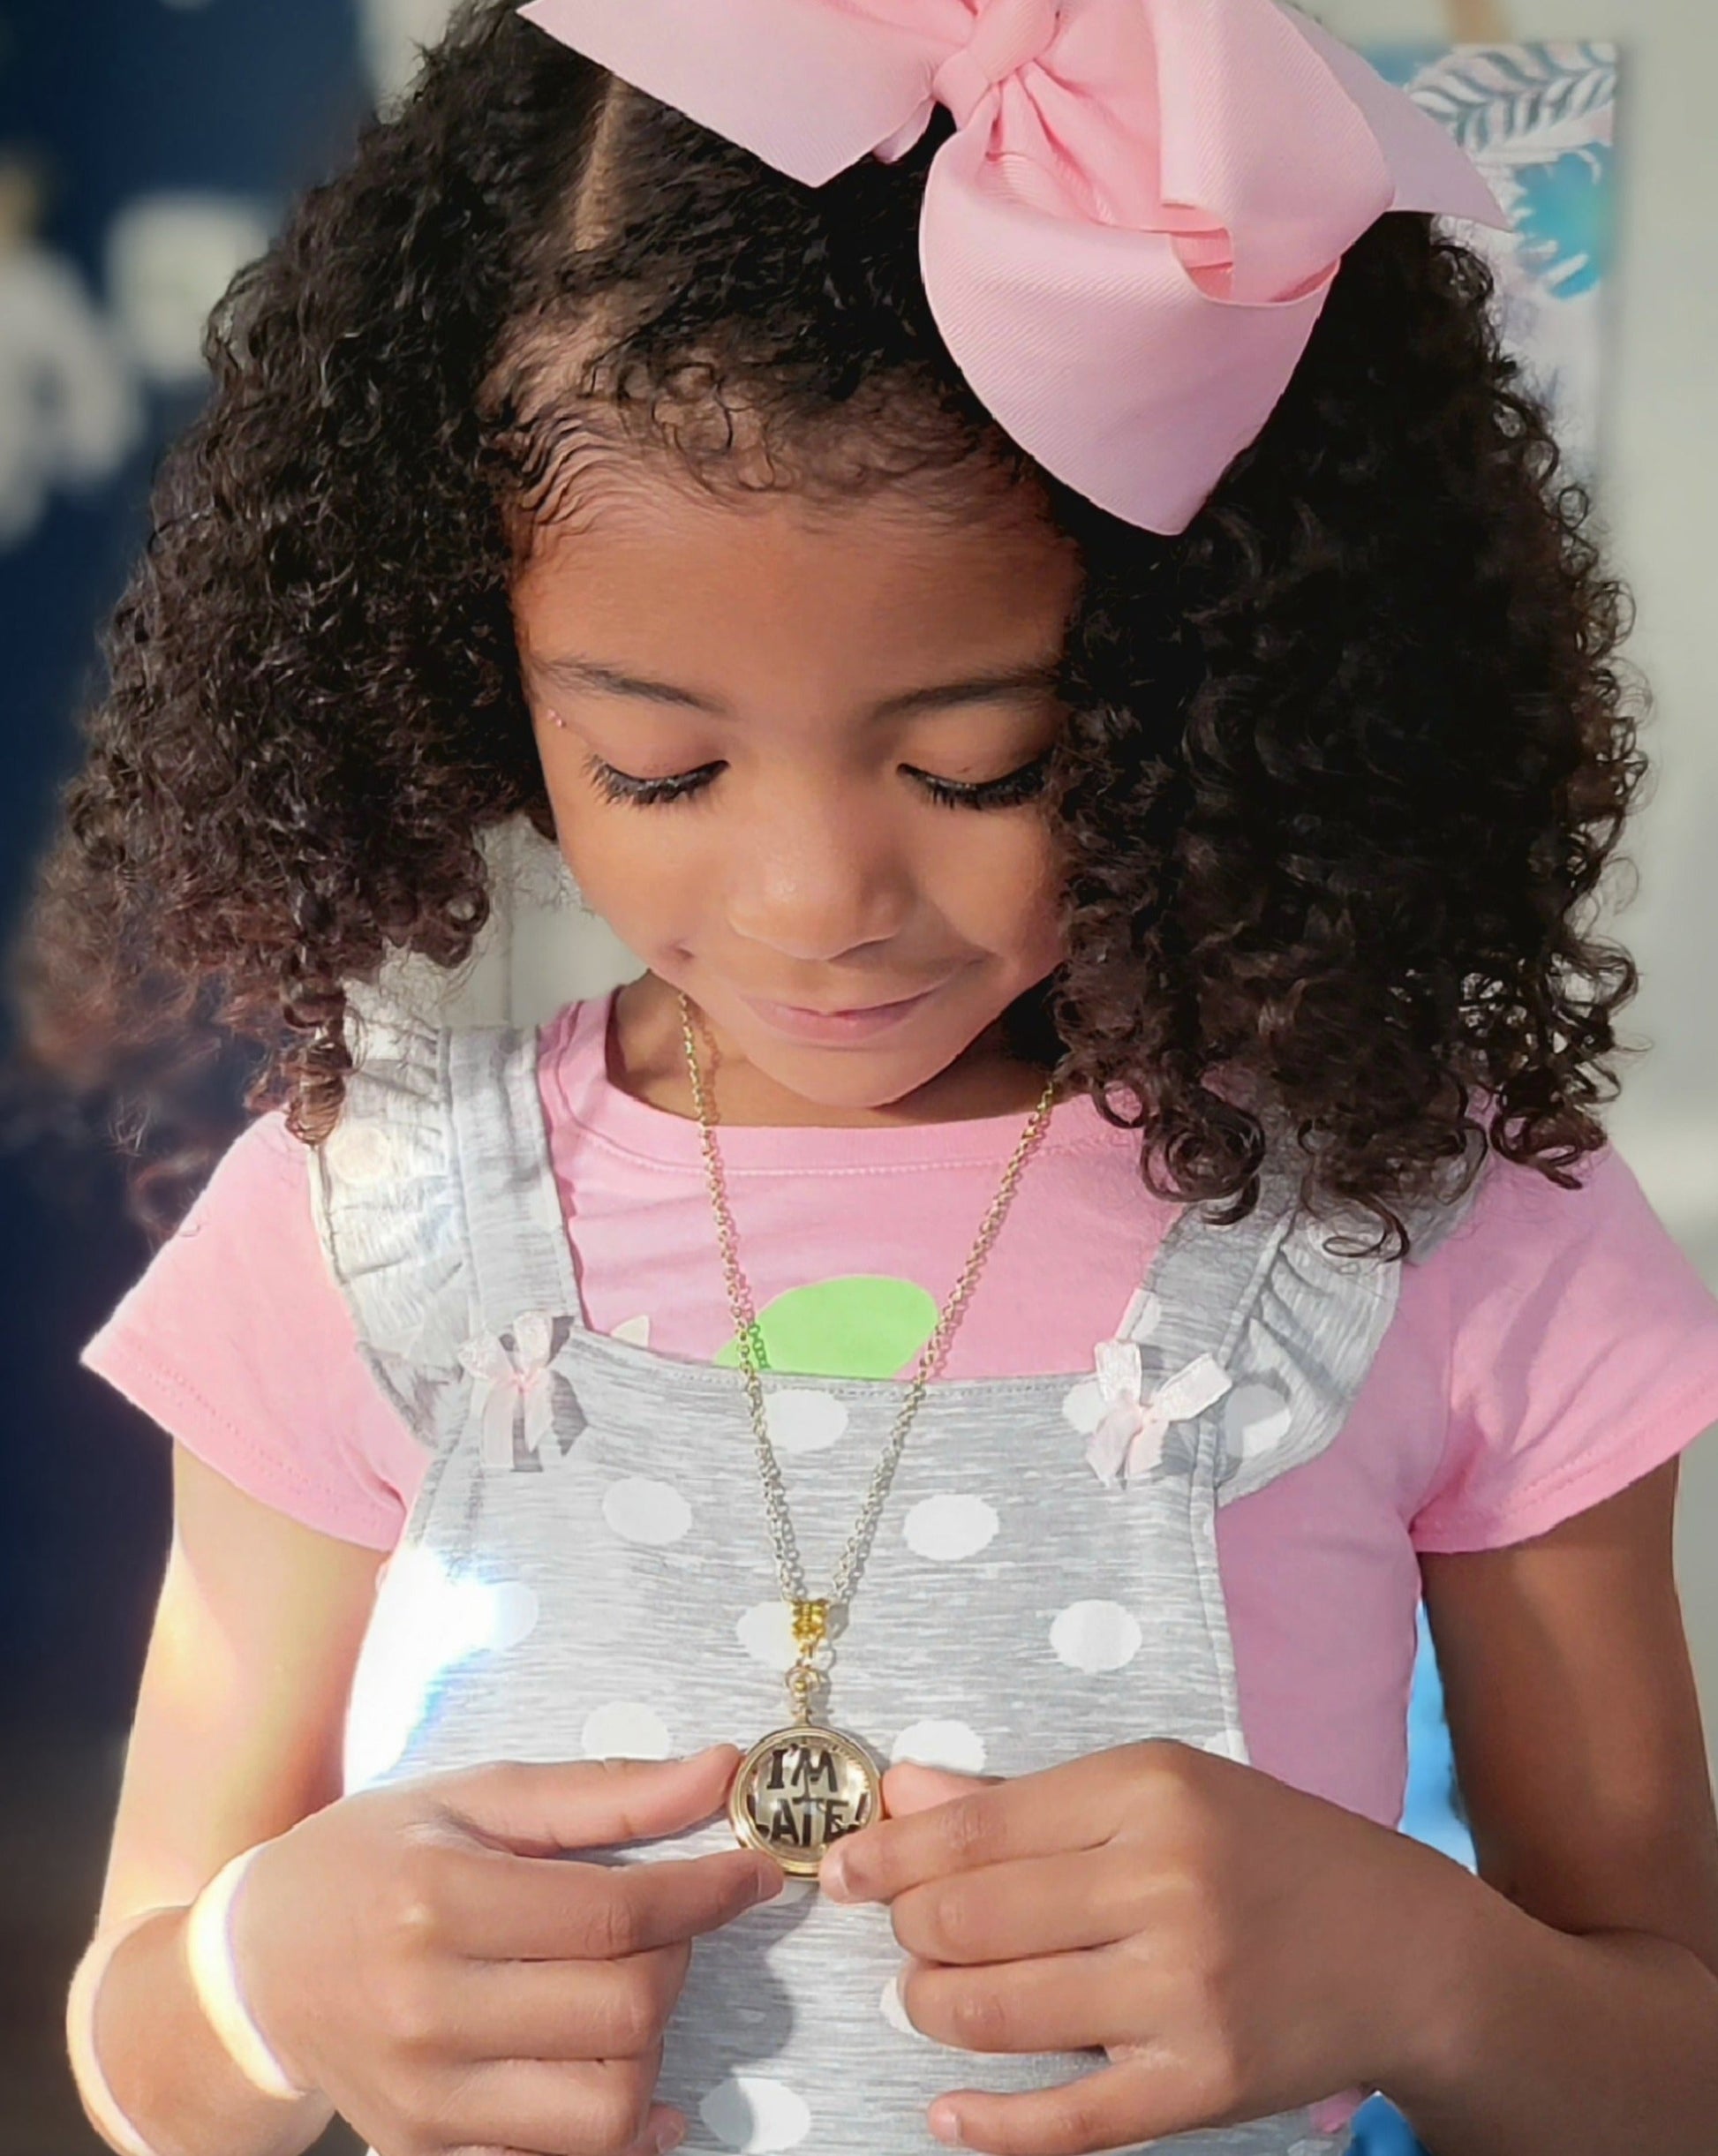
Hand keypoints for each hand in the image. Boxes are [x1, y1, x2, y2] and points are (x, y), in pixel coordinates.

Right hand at [236, 1746, 781, 2155]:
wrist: (255, 1966)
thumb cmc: (373, 1860)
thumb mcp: (475, 1796)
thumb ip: (603, 1792)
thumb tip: (719, 1774)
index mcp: (439, 1900)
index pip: (615, 1914)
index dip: (707, 1893)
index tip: (755, 1874)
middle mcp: (427, 2009)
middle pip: (624, 2011)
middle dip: (678, 1960)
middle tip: (665, 1923)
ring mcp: (425, 2098)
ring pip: (608, 2106)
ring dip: (650, 2044)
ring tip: (625, 1990)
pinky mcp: (426, 2152)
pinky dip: (621, 2129)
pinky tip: (625, 2077)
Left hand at [821, 1742, 1475, 2155]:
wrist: (1404, 1949)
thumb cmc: (1268, 1849)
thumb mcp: (1158, 1786)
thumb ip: (1023, 1797)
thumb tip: (903, 1796)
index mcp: (1148, 1792)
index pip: (974, 1830)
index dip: (889, 1854)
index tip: (841, 1867)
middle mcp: (1163, 1885)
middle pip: (969, 1918)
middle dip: (908, 1931)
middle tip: (903, 1933)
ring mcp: (1183, 1992)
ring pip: (996, 2011)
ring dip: (930, 2008)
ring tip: (925, 1996)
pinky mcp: (1199, 2084)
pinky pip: (1067, 2119)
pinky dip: (988, 2124)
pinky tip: (947, 2111)